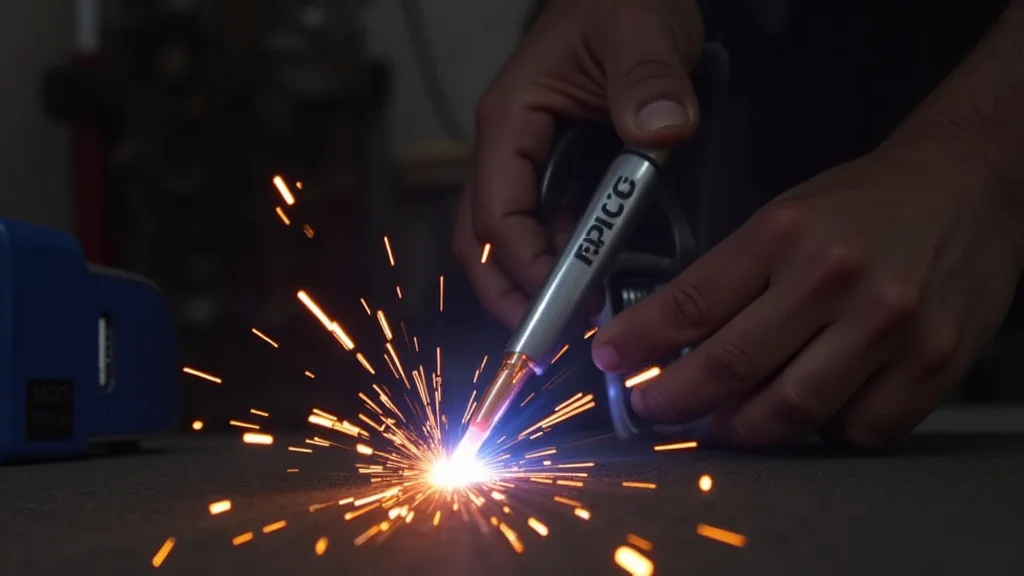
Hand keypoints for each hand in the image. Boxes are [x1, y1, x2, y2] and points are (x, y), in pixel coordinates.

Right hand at [453, 0, 704, 327]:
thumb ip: (646, 80)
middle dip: (507, 294)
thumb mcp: (639, 30)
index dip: (522, 264)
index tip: (563, 300)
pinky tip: (597, 279)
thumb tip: (659, 133)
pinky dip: (562, 263)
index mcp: (511, 120)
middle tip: (549, 340)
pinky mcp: (560, 172)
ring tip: (576, 321)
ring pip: (508, 241)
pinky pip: (547, 228)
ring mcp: (532, 164)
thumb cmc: (623, 2)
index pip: (496, 210)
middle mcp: (511, 150)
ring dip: (533, 285)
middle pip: (482, 240)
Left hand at [592, 138, 1021, 448]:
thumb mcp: (783, 217)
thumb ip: (730, 276)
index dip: (640, 341)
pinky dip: (822, 435)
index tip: (610, 359)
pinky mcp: (934, 361)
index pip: (692, 302)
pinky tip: (806, 415)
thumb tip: (669, 336)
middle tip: (653, 408)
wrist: (966, 186)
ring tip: (720, 423)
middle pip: (732, 366)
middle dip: (675, 399)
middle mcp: (835, 278)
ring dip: (742, 429)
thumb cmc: (865, 204)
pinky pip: (860, 429)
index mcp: (786, 234)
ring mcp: (889, 324)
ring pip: (791, 410)